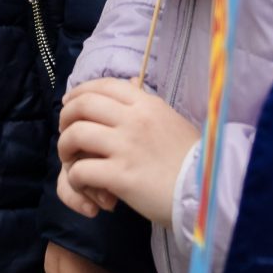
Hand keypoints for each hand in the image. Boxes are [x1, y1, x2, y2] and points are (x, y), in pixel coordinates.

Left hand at [58, 78, 200, 227]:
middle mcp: (133, 119)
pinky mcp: (121, 176)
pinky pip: (81, 170)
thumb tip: (130, 82)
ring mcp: (125, 147)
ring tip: (70, 160)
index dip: (79, 92)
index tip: (69, 104)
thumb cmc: (193, 159)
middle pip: (82, 105)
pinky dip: (74, 178)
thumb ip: (146, 105)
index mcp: (146, 104)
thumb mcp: (171, 120)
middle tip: (65, 132)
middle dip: (66, 118)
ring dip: (65, 148)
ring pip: (75, 135)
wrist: (208, 191)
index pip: (103, 86)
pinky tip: (82, 184)